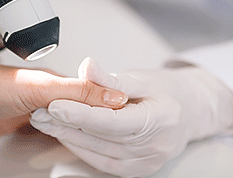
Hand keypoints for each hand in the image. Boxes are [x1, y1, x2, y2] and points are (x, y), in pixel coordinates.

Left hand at [0, 62, 127, 141]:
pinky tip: (67, 139)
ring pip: (66, 120)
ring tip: (96, 137)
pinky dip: (61, 135)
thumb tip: (114, 95)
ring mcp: (37, 109)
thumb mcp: (44, 88)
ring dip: (79, 127)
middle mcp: (50, 93)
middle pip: (80, 108)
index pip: (92, 94)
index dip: (109, 104)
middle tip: (114, 130)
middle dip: (96, 118)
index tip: (125, 115)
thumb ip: (79, 92)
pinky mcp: (24, 123)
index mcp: (58, 80)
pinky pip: (50, 130)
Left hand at [31, 58, 232, 176]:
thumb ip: (112, 78)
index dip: (81, 114)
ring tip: (46, 123)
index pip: (113, 120)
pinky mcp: (140, 170)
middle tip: (40, 112)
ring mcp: (148, 163)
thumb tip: (86, 66)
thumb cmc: (168, 90)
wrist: (191, 111)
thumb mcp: (143, 77)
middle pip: (102, 138)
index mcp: (160, 119)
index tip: (54, 105)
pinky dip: (84, 150)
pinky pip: (105, 164)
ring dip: (70, 138)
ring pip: (99, 153)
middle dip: (67, 125)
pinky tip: (67, 137)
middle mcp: (156, 146)